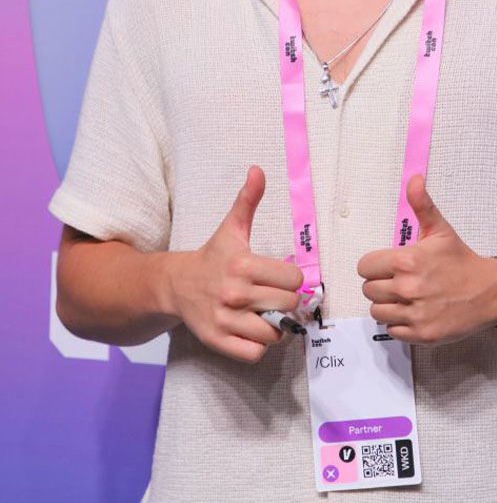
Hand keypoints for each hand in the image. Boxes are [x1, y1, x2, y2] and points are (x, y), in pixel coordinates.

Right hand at [166, 165, 303, 362]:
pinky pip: (254, 353)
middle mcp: (234, 293)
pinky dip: (258, 345)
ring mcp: (225, 320)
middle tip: (276, 295)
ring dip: (274, 325)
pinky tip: (252, 330)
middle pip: (288, 305)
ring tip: (265, 313)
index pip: (294, 278)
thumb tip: (257, 170)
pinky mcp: (217, 341)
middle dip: (286, 301)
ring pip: (273, 333)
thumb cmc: (213, 256)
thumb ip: (248, 200)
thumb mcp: (231, 227)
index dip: (293, 278)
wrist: (175, 284)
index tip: (282, 276)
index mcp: (243, 264)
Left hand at [357, 174, 496, 345]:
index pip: (364, 267)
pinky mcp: (421, 334)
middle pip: (368, 290)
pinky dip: (399, 323)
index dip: (374, 265)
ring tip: (406, 297)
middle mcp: (408, 288)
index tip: (388, 266)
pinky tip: (414, 312)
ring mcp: (414, 314)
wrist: (489, 292)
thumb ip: (421, 204)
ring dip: (387, 305)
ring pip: (377, 311)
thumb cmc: (460, 260)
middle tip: (399, 281)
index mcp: (406, 260)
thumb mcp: (440, 230)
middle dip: (380, 284)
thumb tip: (414, 178)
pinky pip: (392, 330)